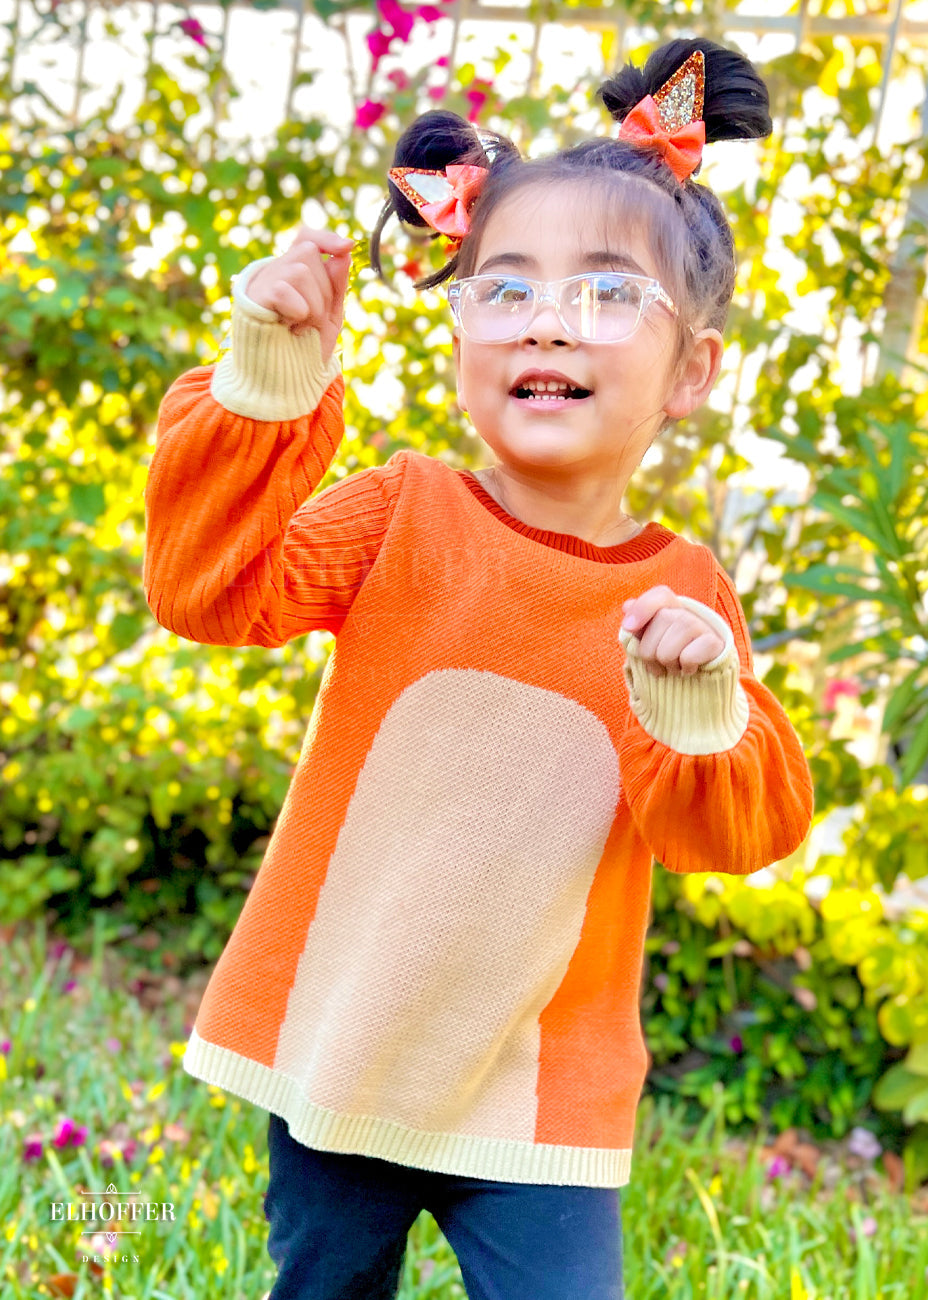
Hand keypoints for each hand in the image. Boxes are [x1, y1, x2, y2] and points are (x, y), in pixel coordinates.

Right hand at [246, 226, 354, 360]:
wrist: (284, 380)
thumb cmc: (305, 348)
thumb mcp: (329, 314)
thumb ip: (336, 285)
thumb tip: (343, 254)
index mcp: (293, 274)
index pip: (306, 239)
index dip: (326, 238)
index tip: (348, 247)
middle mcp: (274, 272)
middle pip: (308, 254)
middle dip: (323, 290)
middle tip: (312, 320)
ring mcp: (261, 283)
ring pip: (299, 270)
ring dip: (312, 305)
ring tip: (301, 326)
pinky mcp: (253, 298)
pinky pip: (284, 289)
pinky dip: (296, 311)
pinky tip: (289, 327)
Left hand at [620, 586, 725, 675]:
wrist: (700, 682)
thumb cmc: (669, 659)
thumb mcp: (648, 643)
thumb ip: (637, 626)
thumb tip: (627, 606)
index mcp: (672, 608)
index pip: (660, 595)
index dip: (643, 607)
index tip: (628, 627)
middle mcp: (690, 613)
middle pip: (663, 618)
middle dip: (650, 650)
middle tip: (657, 663)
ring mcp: (706, 627)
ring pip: (675, 638)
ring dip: (667, 661)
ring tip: (673, 667)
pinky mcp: (718, 644)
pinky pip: (690, 655)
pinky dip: (684, 667)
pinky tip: (689, 669)